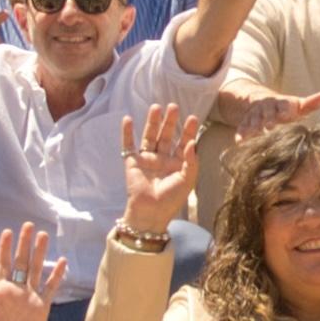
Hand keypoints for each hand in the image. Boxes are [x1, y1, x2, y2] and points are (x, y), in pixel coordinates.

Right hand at [115, 99, 202, 236]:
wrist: (151, 214)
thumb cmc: (171, 200)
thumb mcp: (187, 180)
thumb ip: (191, 161)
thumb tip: (191, 142)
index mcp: (177, 163)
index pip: (183, 142)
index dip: (188, 131)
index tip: (193, 118)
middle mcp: (162, 159)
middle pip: (166, 135)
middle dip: (170, 121)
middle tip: (173, 106)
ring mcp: (146, 159)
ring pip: (149, 136)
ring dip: (152, 122)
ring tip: (156, 107)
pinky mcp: (132, 163)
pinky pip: (128, 145)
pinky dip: (126, 133)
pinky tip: (127, 119)